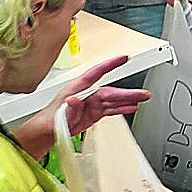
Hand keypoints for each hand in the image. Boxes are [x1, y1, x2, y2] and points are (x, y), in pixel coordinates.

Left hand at [16, 57, 143, 159]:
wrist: (48, 132)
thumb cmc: (50, 120)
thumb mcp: (59, 114)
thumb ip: (69, 107)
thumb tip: (74, 99)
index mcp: (78, 88)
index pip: (96, 73)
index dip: (110, 65)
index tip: (123, 58)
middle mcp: (87, 93)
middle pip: (111, 91)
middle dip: (127, 92)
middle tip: (142, 93)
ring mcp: (92, 103)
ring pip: (114, 100)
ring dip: (128, 100)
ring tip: (143, 98)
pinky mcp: (95, 112)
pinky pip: (111, 109)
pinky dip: (122, 108)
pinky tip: (132, 107)